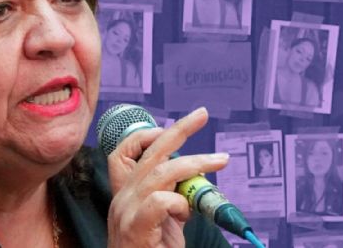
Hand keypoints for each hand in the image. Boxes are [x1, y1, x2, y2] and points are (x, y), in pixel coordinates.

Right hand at [106, 107, 229, 247]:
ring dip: (195, 163)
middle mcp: (122, 199)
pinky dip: (179, 203)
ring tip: (220, 160)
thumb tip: (192, 186)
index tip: (173, 130)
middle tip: (202, 115)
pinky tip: (186, 214)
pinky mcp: (135, 228)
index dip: (147, 137)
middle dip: (179, 130)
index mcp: (126, 196)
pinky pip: (160, 201)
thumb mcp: (162, 226)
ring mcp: (126, 212)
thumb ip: (172, 203)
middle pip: (149, 152)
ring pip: (161, 172)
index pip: (124, 153)